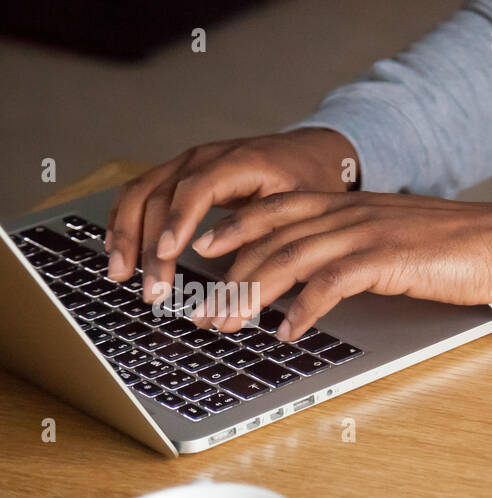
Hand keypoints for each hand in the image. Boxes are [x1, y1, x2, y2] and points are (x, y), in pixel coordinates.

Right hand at [104, 128, 357, 297]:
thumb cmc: (308, 181)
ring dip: (127, 234)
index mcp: (238, 161)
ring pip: (141, 193)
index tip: (169, 253)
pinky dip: (125, 220)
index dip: (179, 220)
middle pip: (161, 196)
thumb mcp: (298, 207)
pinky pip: (140, 192)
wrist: (309, 151)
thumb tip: (237, 278)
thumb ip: (265, 235)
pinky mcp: (178, 172)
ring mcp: (186, 162)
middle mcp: (204, 157)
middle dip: (150, 245)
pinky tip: (118, 247)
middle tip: (152, 289)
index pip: (197, 188)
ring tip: (121, 274)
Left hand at [189, 191, 491, 338]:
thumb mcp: (397, 238)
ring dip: (252, 295)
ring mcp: (365, 233)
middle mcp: (349, 213)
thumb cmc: (458, 247)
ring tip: (230, 325)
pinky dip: (303, 309)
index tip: (204, 251)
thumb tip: (332, 275)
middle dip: (229, 276)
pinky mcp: (385, 258)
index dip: (235, 228)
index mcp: (350, 205)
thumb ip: (361, 247)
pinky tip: (288, 332)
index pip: (276, 209)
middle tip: (205, 311)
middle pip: (271, 239)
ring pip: (289, 259)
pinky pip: (330, 283)